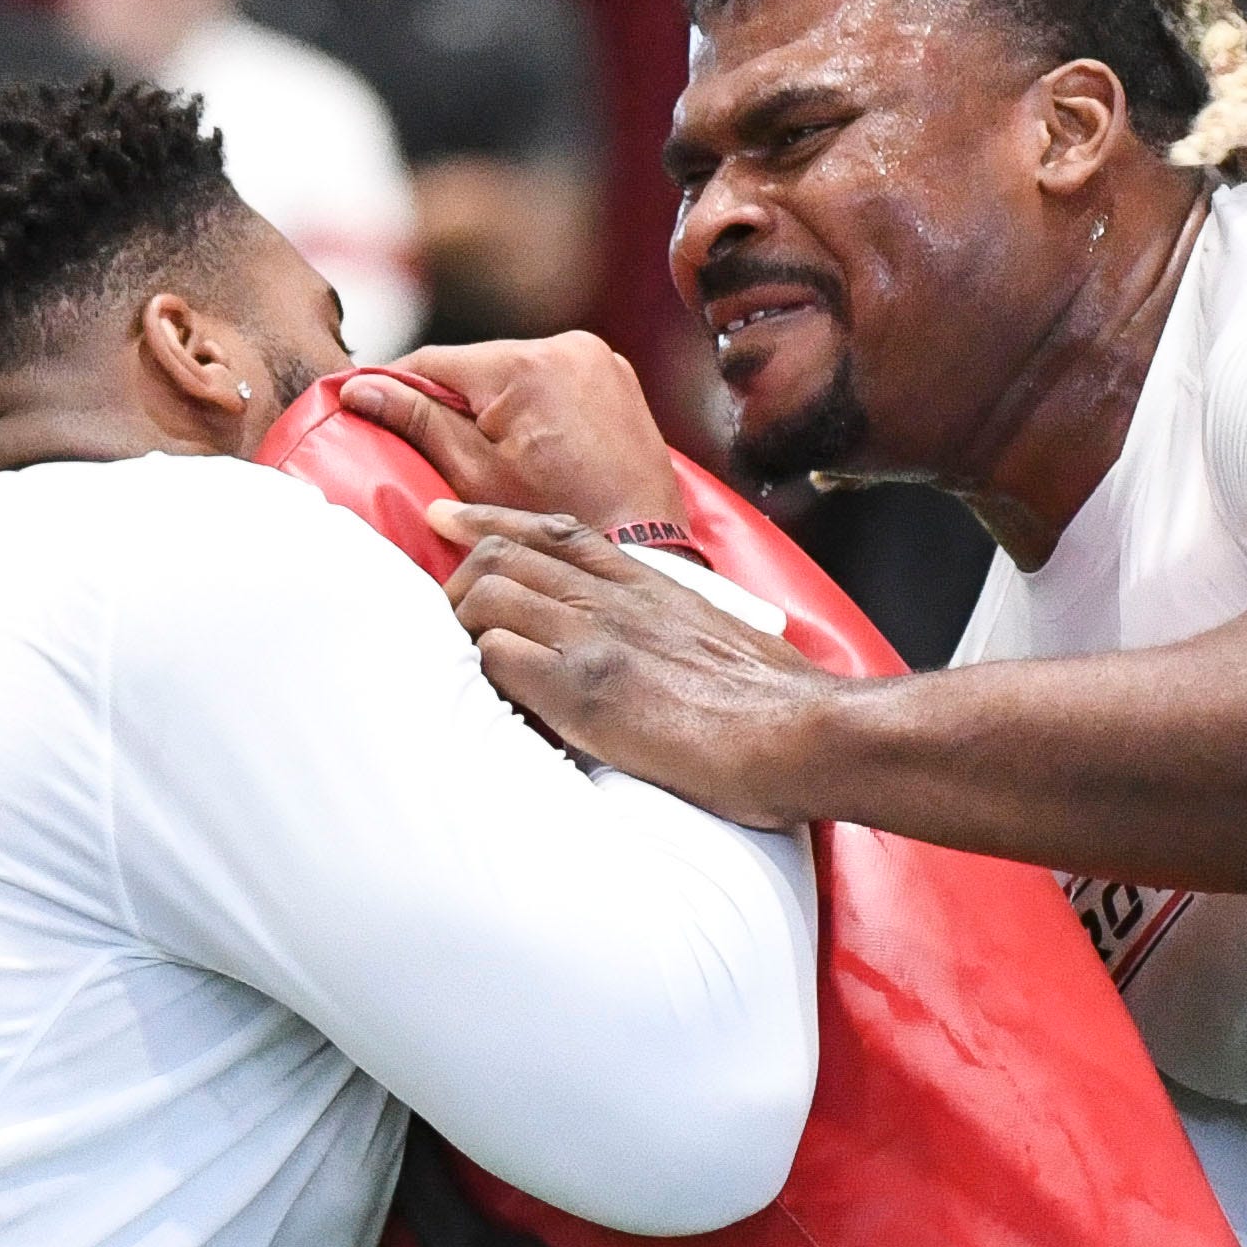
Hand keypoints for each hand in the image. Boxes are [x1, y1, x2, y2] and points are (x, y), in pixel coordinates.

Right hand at [336, 335, 677, 541]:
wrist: (639, 547)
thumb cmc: (550, 522)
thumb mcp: (472, 475)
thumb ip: (417, 422)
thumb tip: (358, 387)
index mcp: (527, 364)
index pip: (435, 360)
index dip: (396, 385)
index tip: (367, 406)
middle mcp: (568, 346)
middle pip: (478, 365)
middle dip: (453, 400)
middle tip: (436, 448)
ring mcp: (600, 359)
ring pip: (516, 373)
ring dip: (494, 402)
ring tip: (487, 453)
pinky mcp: (618, 378)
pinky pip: (555, 381)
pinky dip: (534, 405)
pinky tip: (529, 446)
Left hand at [435, 505, 841, 825]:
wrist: (802, 731)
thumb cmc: (774, 702)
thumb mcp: (716, 638)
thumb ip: (670, 628)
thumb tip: (652, 651)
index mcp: (647, 585)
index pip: (552, 529)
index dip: (490, 518)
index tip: (447, 515)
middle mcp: (613, 599)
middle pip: (503, 553)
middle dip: (459, 578)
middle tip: (445, 616)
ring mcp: (595, 638)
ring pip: (488, 594)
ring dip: (462, 627)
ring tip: (461, 663)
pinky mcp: (582, 690)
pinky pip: (498, 657)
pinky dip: (482, 674)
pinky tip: (489, 699)